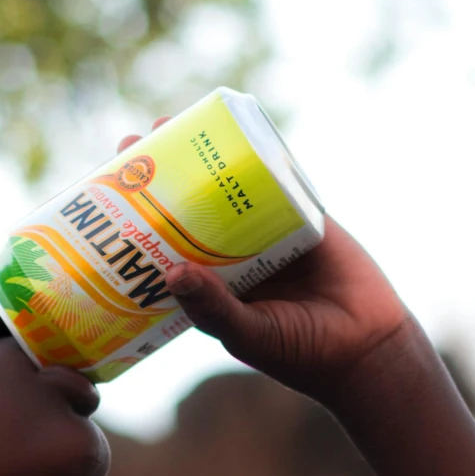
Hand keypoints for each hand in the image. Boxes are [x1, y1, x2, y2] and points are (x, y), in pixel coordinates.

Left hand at [115, 119, 416, 400]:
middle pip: (187, 206)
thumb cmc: (302, 351)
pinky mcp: (301, 216)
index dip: (134, 218)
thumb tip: (172, 274)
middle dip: (162, 175)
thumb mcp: (249, 334)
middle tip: (132, 143)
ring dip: (203, 156)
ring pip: (227, 187)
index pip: (160, 244)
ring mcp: (265, 233)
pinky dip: (256, 154)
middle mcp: (229, 255)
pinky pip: (275, 179)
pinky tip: (233, 128)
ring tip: (172, 124)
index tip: (106, 190)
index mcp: (207, 285)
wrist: (368, 345)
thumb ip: (214, 309)